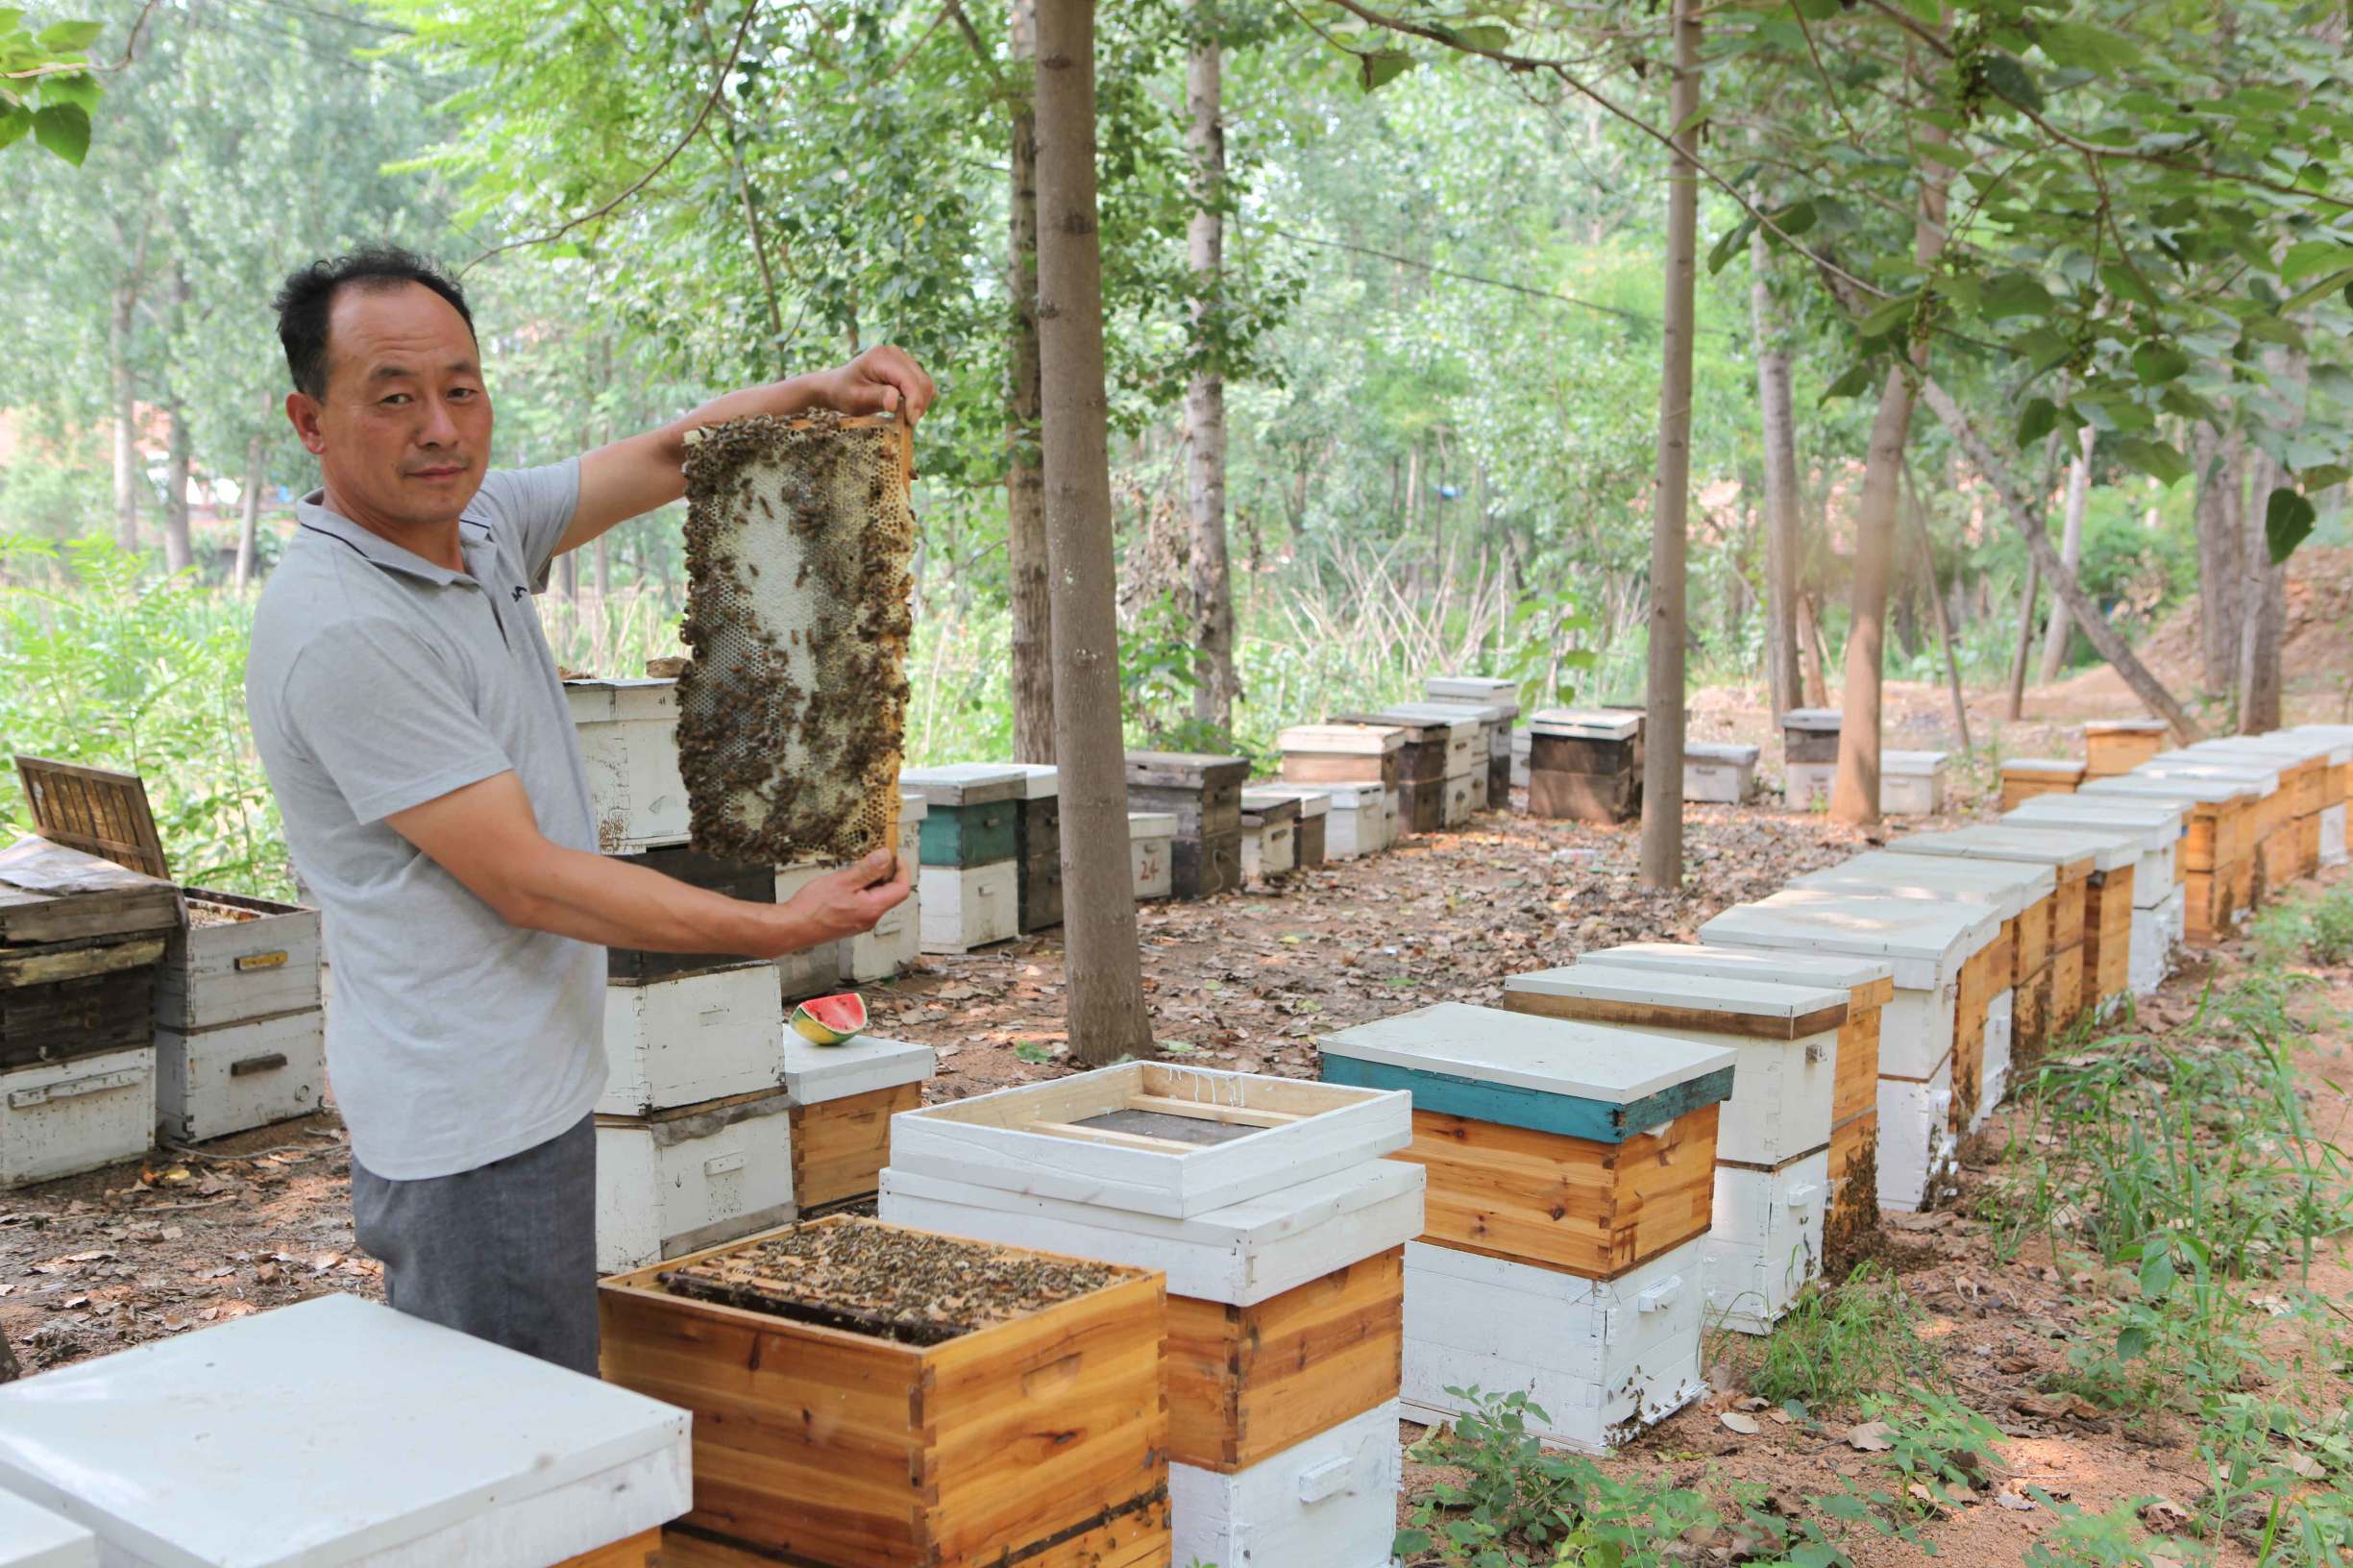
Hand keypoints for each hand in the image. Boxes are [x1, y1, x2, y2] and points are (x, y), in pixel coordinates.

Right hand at [776, 847, 911, 946]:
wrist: (792, 928)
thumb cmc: (813, 908)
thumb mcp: (843, 881)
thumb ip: (867, 869)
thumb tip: (885, 857)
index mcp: (873, 909)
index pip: (901, 889)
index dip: (901, 870)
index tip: (893, 856)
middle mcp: (870, 919)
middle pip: (890, 894)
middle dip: (885, 873)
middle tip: (873, 857)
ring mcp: (860, 922)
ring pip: (875, 898)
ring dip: (871, 882)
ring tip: (855, 869)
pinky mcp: (850, 923)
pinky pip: (863, 904)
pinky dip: (861, 891)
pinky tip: (846, 884)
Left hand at [820, 345, 935, 422]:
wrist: (837, 386)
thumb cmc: (844, 392)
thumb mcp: (857, 398)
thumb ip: (877, 397)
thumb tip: (895, 402)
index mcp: (880, 357)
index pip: (908, 380)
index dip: (914, 401)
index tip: (911, 422)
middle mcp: (894, 353)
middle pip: (922, 381)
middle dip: (919, 404)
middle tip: (908, 423)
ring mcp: (902, 358)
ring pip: (926, 383)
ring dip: (920, 403)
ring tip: (905, 416)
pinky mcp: (906, 367)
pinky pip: (922, 384)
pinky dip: (919, 398)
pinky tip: (906, 407)